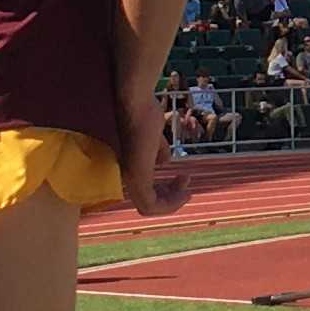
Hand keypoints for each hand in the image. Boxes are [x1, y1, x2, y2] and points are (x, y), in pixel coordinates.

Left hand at [117, 93, 189, 217]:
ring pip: (149, 208)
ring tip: (186, 191)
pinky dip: (170, 204)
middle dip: (170, 197)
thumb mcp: (153, 135)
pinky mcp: (135, 180)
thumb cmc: (142, 112)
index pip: (143, 190)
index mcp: (126, 168)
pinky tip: (184, 192)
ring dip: (172, 203)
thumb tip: (165, 161)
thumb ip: (157, 149)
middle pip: (147, 202)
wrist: (135, 102)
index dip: (164, 190)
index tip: (181, 178)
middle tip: (184, 183)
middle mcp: (123, 177)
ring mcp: (128, 179)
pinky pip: (150, 206)